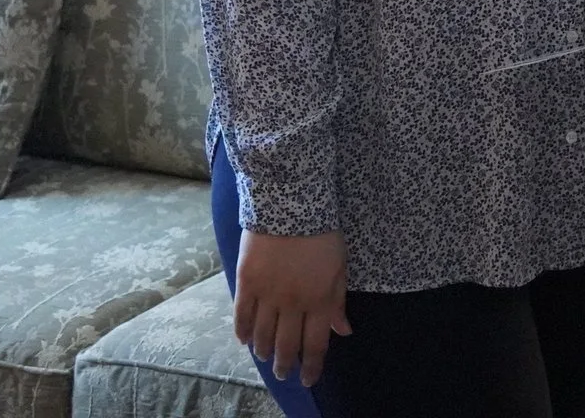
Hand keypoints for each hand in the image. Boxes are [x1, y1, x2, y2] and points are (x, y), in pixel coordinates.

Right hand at [233, 228, 349, 386]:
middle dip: (286, 364)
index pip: (315, 345)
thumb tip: (343, 331)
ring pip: (263, 335)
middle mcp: (292, 303)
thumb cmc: (322, 234)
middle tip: (284, 373)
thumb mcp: (339, 267)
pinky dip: (243, 331)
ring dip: (264, 351)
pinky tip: (245, 341)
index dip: (312, 366)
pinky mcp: (246, 282)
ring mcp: (267, 294)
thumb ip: (338, 302)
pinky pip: (241, 315)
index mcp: (319, 301)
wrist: (291, 204)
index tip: (309, 379)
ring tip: (266, 357)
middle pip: (287, 345)